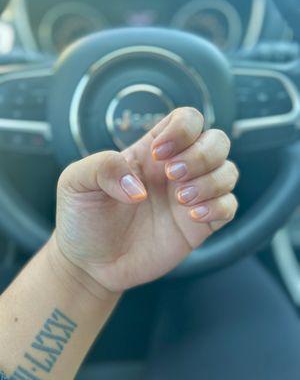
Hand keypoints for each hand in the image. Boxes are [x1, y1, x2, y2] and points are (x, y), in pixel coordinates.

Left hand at [54, 108, 238, 292]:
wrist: (89, 263)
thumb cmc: (82, 218)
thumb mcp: (76, 181)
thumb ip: (103, 167)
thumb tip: (140, 187)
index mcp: (150, 153)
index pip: (187, 120)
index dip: (182, 129)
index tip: (159, 154)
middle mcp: (175, 171)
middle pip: (216, 141)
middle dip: (202, 155)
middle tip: (171, 175)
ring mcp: (189, 197)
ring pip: (228, 172)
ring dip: (210, 182)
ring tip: (180, 200)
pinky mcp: (197, 226)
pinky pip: (229, 206)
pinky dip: (219, 207)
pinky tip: (192, 217)